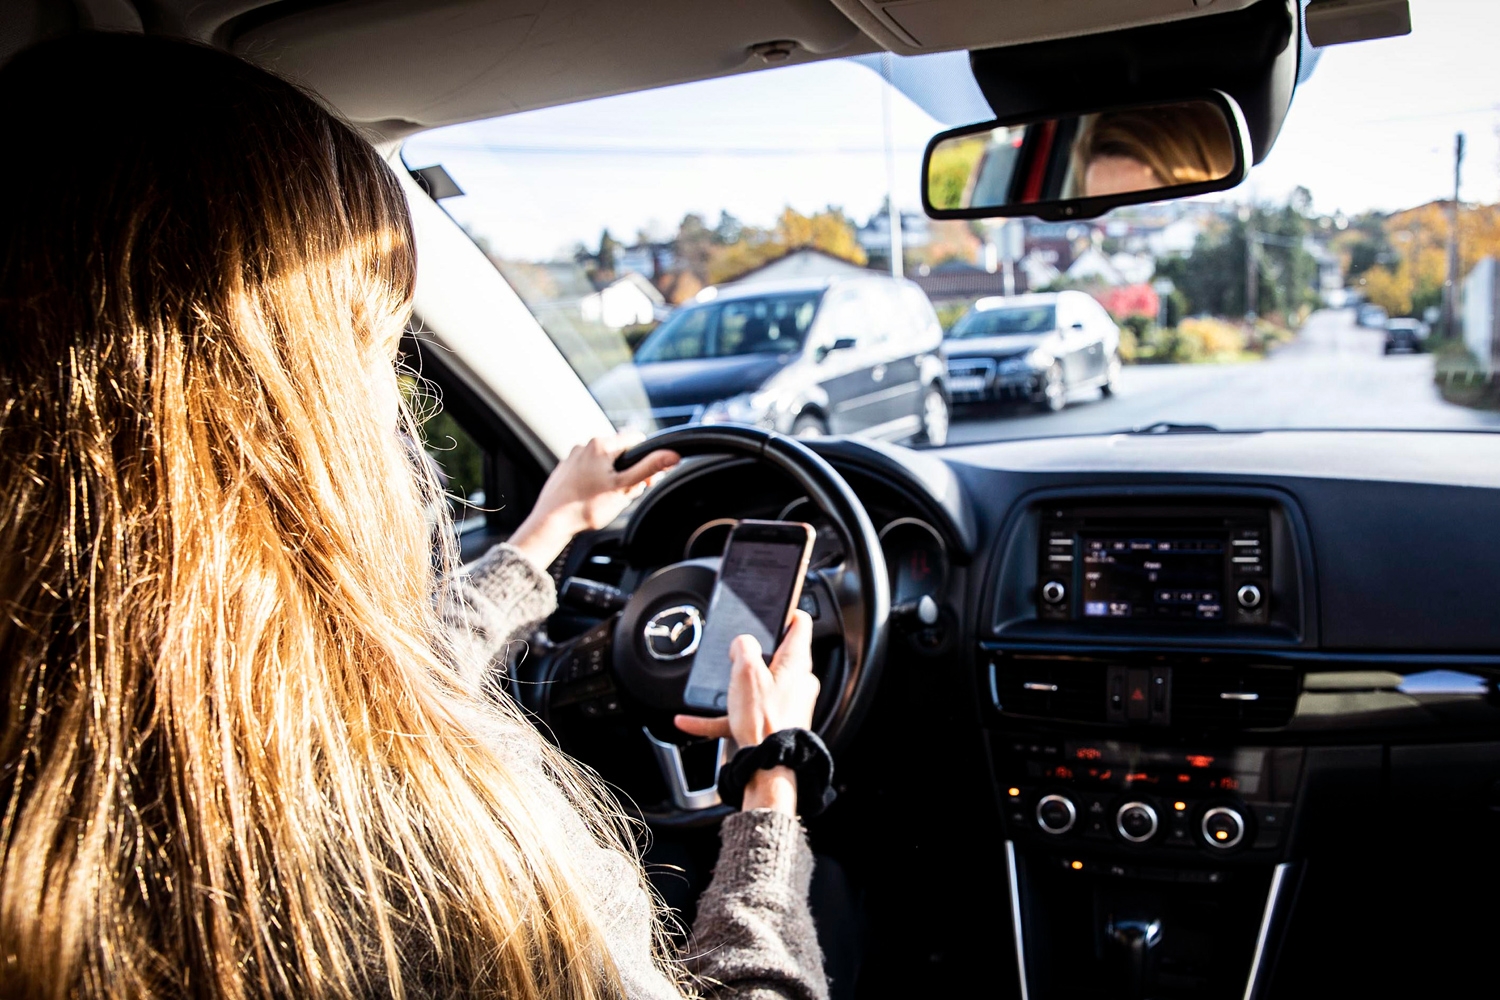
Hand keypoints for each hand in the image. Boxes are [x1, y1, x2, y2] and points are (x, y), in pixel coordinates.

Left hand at [508, 432, 678, 569]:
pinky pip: (588, 470)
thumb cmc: (586, 507)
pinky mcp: (565, 469)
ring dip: (612, 478)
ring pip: (604, 463)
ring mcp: (573, 457)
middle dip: (628, 472)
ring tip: (605, 499)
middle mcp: (585, 445)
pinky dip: (595, 482)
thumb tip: (672, 455)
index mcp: (601, 445)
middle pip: (620, 453)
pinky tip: (591, 499)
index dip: (646, 458)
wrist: (550, 522)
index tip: (645, 479)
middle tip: (624, 494)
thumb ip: (649, 469)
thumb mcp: (623, 488)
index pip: (636, 439)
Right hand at [675, 610, 819, 814]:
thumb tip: (742, 643)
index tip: (776, 605)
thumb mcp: (746, 671)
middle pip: (779, 654)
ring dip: (736, 685)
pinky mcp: (775, 723)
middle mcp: (798, 682)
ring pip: (759, 685)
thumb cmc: (764, 720)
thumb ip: (743, 647)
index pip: (800, 624)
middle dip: (757, 651)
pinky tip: (691, 721)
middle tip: (737, 650)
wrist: (768, 765)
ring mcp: (788, 703)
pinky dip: (721, 715)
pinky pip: (744, 714)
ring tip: (716, 685)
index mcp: (796, 662)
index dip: (786, 611)